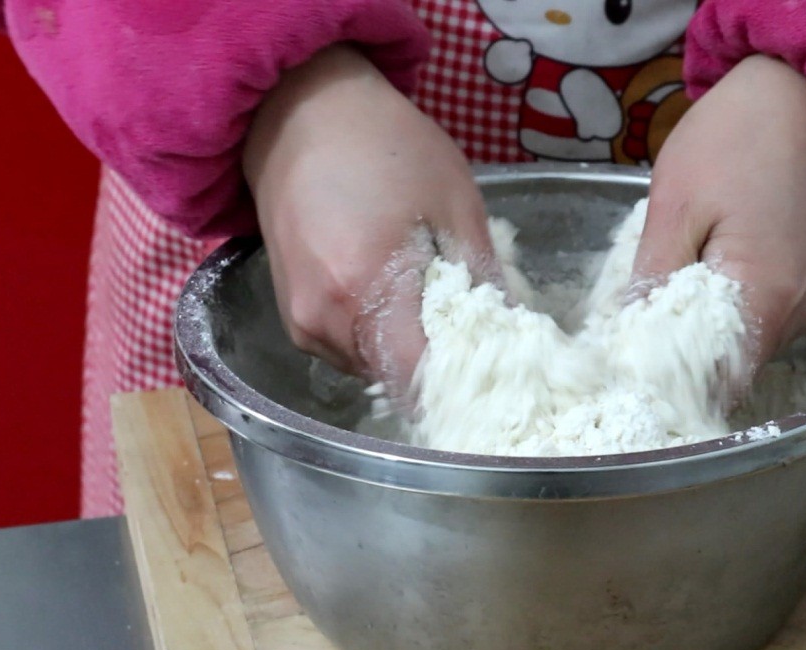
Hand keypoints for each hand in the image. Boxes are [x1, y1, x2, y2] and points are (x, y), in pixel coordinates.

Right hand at [242, 45, 494, 397]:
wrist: (300, 112)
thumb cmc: (384, 145)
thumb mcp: (455, 201)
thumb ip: (484, 276)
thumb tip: (514, 330)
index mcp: (366, 290)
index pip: (417, 380)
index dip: (459, 380)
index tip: (489, 368)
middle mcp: (324, 321)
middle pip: (393, 379)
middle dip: (435, 364)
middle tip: (468, 328)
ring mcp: (301, 322)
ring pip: (369, 368)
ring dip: (403, 349)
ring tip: (425, 300)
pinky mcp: (291, 316)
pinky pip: (344, 349)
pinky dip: (375, 335)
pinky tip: (389, 292)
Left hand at [634, 55, 805, 384]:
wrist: (804, 93)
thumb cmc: (737, 138)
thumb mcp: (675, 206)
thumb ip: (654, 280)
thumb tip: (626, 341)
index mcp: (766, 301)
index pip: (715, 384)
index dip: (667, 386)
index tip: (623, 374)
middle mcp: (796, 316)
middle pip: (727, 369)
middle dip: (675, 360)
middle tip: (624, 336)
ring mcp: (805, 302)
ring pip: (738, 345)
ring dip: (694, 333)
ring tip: (655, 298)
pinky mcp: (803, 284)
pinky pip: (753, 317)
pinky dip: (717, 311)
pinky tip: (689, 279)